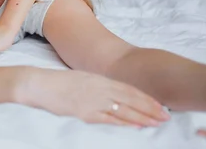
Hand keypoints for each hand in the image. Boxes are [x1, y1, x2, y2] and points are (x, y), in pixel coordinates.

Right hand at [26, 69, 170, 126]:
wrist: (39, 84)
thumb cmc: (58, 82)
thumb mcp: (81, 78)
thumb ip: (97, 86)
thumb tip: (113, 94)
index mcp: (99, 78)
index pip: (128, 89)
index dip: (145, 98)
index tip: (159, 105)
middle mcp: (99, 88)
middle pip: (130, 99)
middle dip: (150, 108)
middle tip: (166, 117)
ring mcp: (93, 100)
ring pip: (124, 109)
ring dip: (142, 117)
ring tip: (157, 123)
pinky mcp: (85, 112)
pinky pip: (110, 119)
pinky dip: (124, 122)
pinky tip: (136, 126)